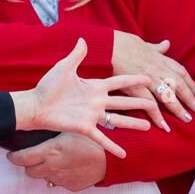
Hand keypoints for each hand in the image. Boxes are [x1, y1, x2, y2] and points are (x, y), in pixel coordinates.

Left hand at [6, 133, 106, 190]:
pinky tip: (68, 167)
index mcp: (49, 152)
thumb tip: (36, 127)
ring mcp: (61, 179)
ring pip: (44, 178)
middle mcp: (52, 167)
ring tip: (55, 161)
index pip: (21, 159)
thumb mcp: (69, 131)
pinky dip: (59, 177)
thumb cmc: (91, 141)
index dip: (14, 157)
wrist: (111, 158)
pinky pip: (59, 183)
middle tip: (33, 158)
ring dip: (45, 171)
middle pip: (29, 172)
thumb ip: (51, 133)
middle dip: (29, 165)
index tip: (12, 155)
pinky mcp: (71, 186)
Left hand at [12, 38, 155, 157]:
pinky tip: (124, 154)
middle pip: (125, 101)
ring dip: (134, 124)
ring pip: (118, 119)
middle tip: (160, 104)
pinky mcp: (84, 128)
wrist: (34, 105)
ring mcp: (92, 115)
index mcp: (94, 86)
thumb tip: (83, 38)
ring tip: (150, 127)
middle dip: (142, 103)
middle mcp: (97, 101)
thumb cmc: (47, 87)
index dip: (134, 80)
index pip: (119, 82)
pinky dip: (112, 146)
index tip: (150, 78)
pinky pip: (101, 138)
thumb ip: (76, 55)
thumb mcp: (64, 68)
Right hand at [111, 29, 194, 126]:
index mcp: (159, 59)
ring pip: (167, 95)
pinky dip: (157, 115)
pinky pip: (149, 103)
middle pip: (178, 85)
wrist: (106, 46)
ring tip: (186, 119)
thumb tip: (166, 44)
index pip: (180, 72)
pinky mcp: (135, 87)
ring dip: (178, 108)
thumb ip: (156, 47)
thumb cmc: (121, 43)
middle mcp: (157, 69)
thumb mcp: (143, 43)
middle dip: (190, 98)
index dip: (191, 83)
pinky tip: (163, 125)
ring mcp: (147, 78)